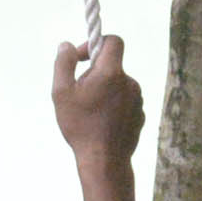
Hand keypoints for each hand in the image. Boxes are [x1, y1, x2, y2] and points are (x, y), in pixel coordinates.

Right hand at [53, 35, 144, 200]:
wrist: (105, 159)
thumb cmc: (80, 125)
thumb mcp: (61, 93)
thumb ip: (63, 64)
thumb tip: (67, 45)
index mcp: (110, 73)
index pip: (113, 41)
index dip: (96, 43)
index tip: (81, 59)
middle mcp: (129, 82)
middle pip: (112, 65)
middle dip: (94, 73)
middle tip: (78, 92)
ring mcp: (138, 98)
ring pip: (118, 84)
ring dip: (104, 90)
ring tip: (89, 111)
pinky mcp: (140, 113)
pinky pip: (125, 100)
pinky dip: (113, 104)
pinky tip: (100, 121)